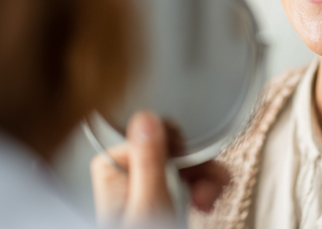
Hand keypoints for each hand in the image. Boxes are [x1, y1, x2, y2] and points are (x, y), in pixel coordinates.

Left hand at [90, 111, 229, 227]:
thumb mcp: (150, 205)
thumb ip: (149, 161)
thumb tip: (145, 117)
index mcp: (113, 168)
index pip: (152, 135)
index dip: (178, 149)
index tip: (192, 168)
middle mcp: (125, 175)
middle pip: (170, 149)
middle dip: (195, 168)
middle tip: (204, 193)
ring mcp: (142, 189)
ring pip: (182, 164)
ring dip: (202, 181)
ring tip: (207, 204)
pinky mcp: (158, 201)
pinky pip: (183, 182)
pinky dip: (199, 191)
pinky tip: (204, 205)